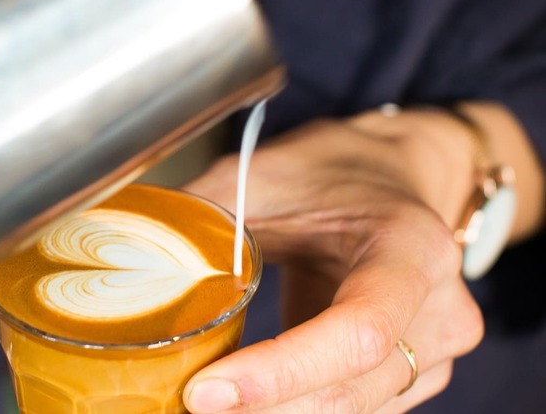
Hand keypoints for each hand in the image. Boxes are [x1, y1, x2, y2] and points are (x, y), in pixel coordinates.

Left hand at [181, 103, 542, 412]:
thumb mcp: (266, 175)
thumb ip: (201, 213)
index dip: (280, 373)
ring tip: (206, 402)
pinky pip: (354, 409)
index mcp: (411, 250)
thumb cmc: (333, 171)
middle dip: (263, 410)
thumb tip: (121, 248)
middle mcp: (440, 310)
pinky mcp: (414, 370)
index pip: (356, 332)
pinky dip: (296, 410)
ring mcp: (435, 348)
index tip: (204, 392)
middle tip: (184, 405)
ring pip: (352, 412)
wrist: (392, 175)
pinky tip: (247, 399)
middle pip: (350, 391)